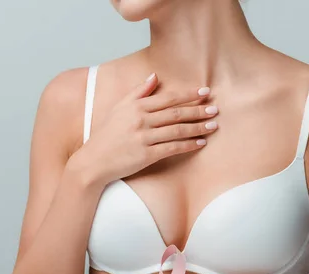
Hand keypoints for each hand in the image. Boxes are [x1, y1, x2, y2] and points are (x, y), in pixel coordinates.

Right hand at [71, 72, 218, 186]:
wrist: (93, 161)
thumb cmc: (106, 135)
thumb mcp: (119, 108)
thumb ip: (138, 92)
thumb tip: (154, 77)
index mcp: (136, 106)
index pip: (168, 98)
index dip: (188, 95)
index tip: (205, 92)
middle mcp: (141, 120)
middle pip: (176, 113)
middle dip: (198, 110)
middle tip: (215, 109)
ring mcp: (144, 138)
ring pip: (177, 130)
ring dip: (197, 127)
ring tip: (213, 125)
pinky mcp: (146, 155)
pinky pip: (172, 148)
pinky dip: (188, 145)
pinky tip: (200, 143)